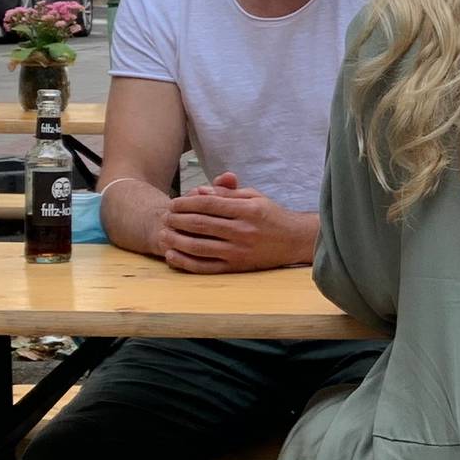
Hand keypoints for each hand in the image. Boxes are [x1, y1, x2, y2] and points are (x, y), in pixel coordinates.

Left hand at [153, 172, 297, 273]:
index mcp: (247, 210)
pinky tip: (172, 256)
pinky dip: (186, 262)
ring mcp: (239, 251)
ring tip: (164, 234)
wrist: (294, 241)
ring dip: (177, 240)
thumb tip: (200, 191)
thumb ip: (227, 193)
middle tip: (165, 216)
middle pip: (201, 224)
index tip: (174, 202)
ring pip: (199, 247)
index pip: (209, 204)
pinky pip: (206, 267)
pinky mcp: (236, 268)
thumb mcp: (254, 196)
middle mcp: (243, 231)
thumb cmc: (272, 216)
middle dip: (178, 220)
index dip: (187, 203)